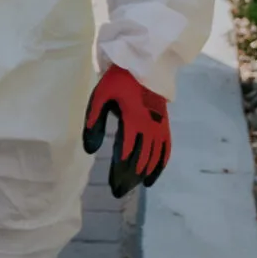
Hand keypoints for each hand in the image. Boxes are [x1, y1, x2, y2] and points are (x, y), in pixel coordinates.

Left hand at [82, 65, 169, 197]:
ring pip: (154, 158)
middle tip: (118, 192)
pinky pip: (166, 150)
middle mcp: (150, 127)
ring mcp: (160, 127)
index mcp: (133, 120)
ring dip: (143, 174)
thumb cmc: (117, 81)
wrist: (143, 64)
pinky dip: (160, 165)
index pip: (127, 153)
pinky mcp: (165, 125)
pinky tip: (151, 177)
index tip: (113, 186)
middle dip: (130, 178)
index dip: (120, 171)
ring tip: (132, 187)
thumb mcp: (100, 97)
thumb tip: (90, 150)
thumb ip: (94, 122)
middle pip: (141, 159)